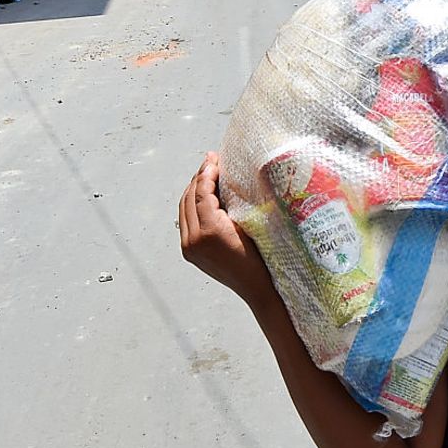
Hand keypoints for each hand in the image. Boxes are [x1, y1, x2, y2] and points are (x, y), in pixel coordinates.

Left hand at [179, 152, 275, 306]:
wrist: (259, 289)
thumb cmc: (263, 257)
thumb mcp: (252, 224)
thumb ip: (234, 201)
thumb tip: (227, 175)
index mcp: (210, 231)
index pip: (202, 192)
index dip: (208, 172)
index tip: (215, 158)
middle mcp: (193, 240)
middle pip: (189, 198)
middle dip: (199, 177)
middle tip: (211, 161)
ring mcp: (189, 248)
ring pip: (184, 208)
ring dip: (194, 189)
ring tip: (207, 175)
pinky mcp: (189, 252)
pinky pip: (186, 221)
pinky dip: (192, 205)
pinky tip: (204, 196)